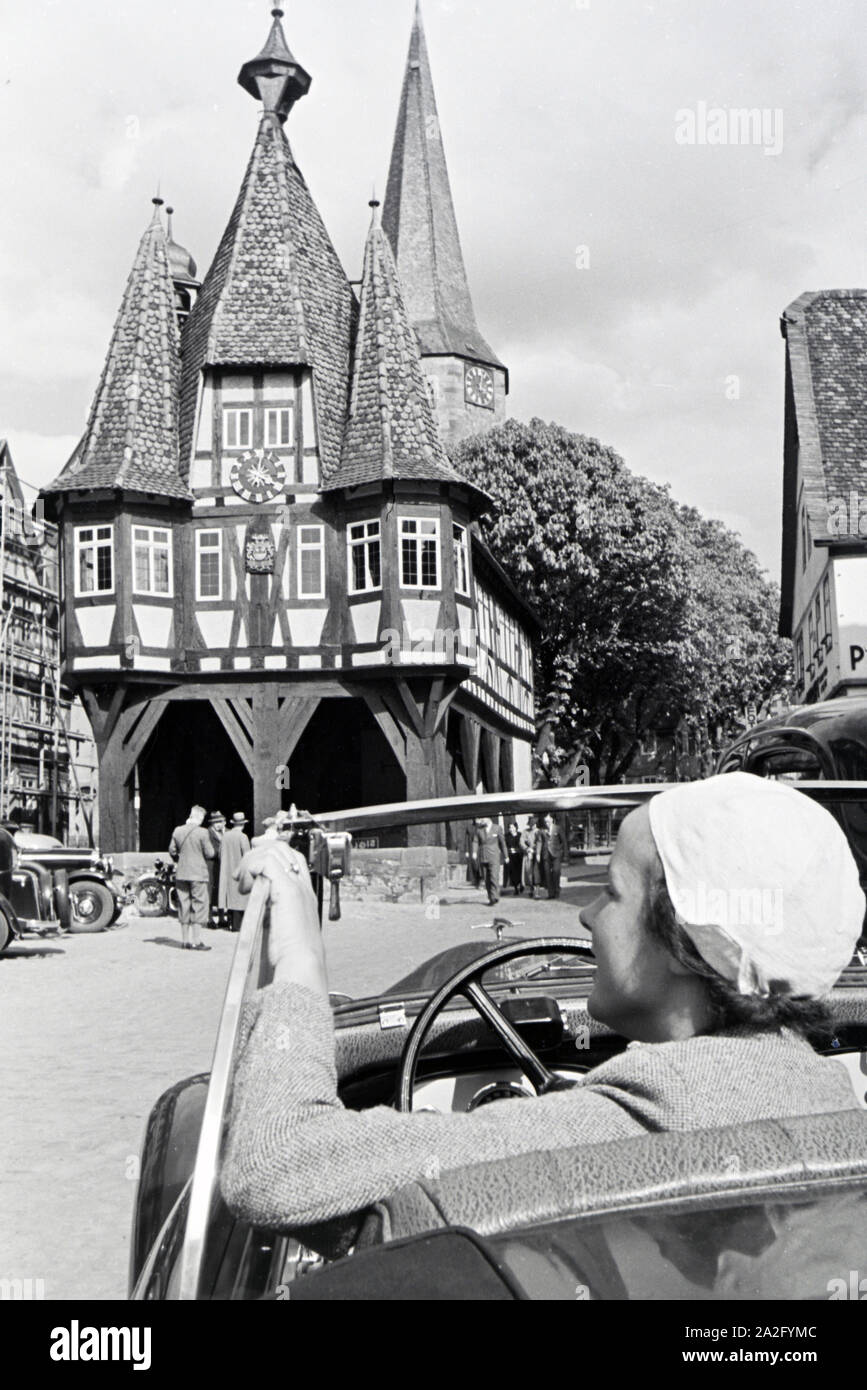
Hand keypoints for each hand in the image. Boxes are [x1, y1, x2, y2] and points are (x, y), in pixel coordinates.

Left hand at [237, 840, 326, 992]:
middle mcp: (303, 886)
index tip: (253, 858)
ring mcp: (296, 885)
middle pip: (283, 850)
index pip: (292, 859)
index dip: (271, 853)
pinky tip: (245, 884)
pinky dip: (252, 867)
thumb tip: (259, 900)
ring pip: (274, 852)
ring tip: (241, 880)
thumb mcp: (281, 925)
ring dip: (252, 861)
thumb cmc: (292, 953)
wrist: (302, 962)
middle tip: (241, 870)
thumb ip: (272, 909)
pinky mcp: (287, 889)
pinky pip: (267, 863)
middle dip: (258, 853)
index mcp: (304, 893)